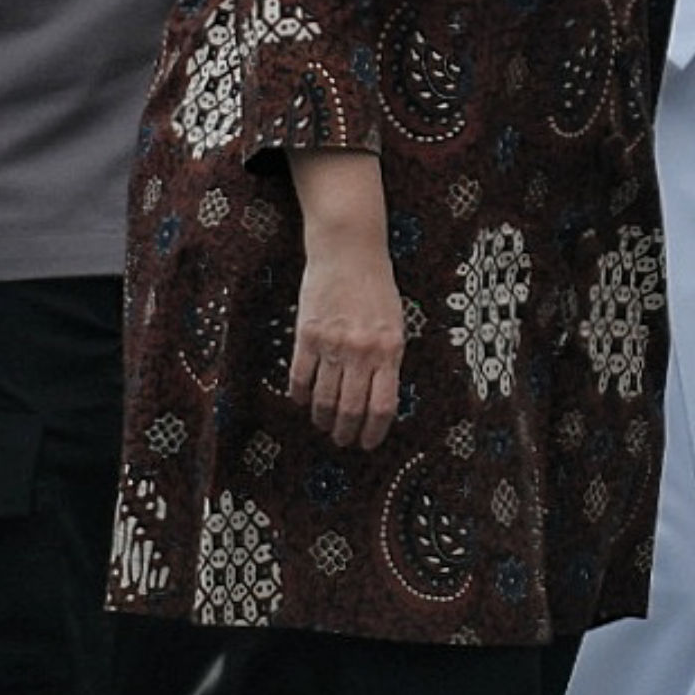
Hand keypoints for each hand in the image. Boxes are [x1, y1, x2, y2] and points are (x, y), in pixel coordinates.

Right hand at [284, 148, 401, 449]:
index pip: (382, 407)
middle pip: (351, 409)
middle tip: (341, 439)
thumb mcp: (395, 323)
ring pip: (324, 398)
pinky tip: (301, 400)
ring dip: (322, 418)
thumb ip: (388, 359)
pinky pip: (300, 376)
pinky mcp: (307, 334)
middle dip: (346, 432)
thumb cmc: (376, 287)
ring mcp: (332, 344)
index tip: (367, 444)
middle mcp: (362, 351)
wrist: (349, 250)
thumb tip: (379, 398)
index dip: (373, 432)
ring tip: (322, 423)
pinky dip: (299, 395)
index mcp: (390, 350)